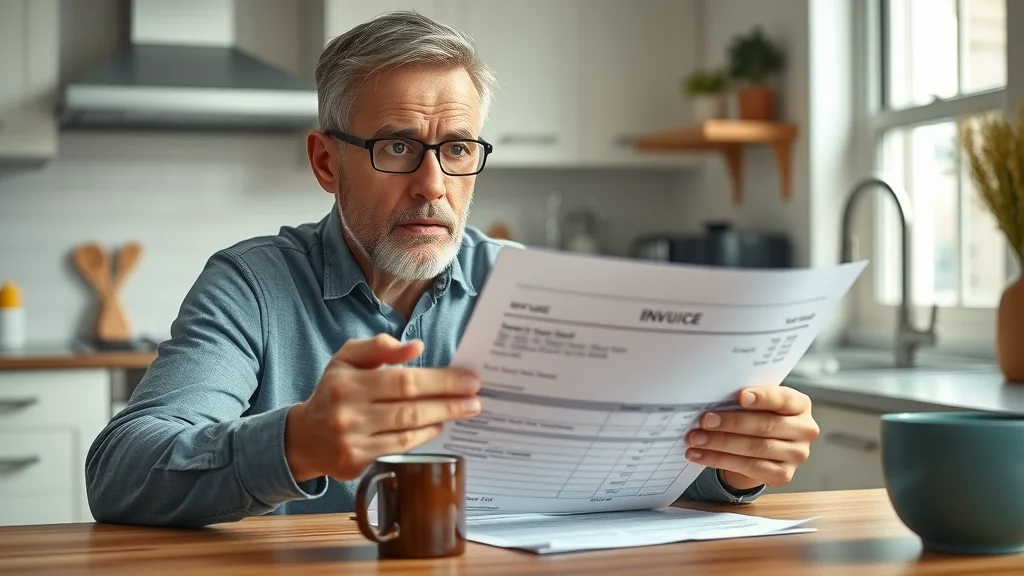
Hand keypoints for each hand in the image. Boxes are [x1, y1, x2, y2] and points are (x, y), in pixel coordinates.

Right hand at [284, 334, 481, 482]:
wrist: (305, 437)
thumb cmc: (334, 391)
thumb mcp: (347, 358)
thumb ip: (378, 347)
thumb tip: (415, 346)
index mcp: (347, 382)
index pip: (403, 380)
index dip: (440, 381)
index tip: (468, 379)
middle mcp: (349, 413)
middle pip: (410, 407)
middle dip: (449, 402)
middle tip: (476, 397)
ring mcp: (352, 441)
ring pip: (408, 431)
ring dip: (441, 419)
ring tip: (464, 410)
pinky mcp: (356, 463)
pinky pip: (399, 448)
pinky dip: (423, 436)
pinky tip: (437, 426)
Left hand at [684, 386, 818, 490]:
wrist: (762, 447)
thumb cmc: (758, 417)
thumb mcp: (757, 404)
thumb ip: (744, 400)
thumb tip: (712, 399)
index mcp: (800, 405)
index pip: (782, 399)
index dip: (762, 397)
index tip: (740, 396)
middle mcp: (804, 430)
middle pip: (765, 426)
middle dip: (731, 423)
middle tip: (704, 420)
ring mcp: (796, 455)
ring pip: (755, 448)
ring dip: (720, 444)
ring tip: (696, 439)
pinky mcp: (783, 475)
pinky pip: (749, 467)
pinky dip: (720, 460)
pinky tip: (700, 455)